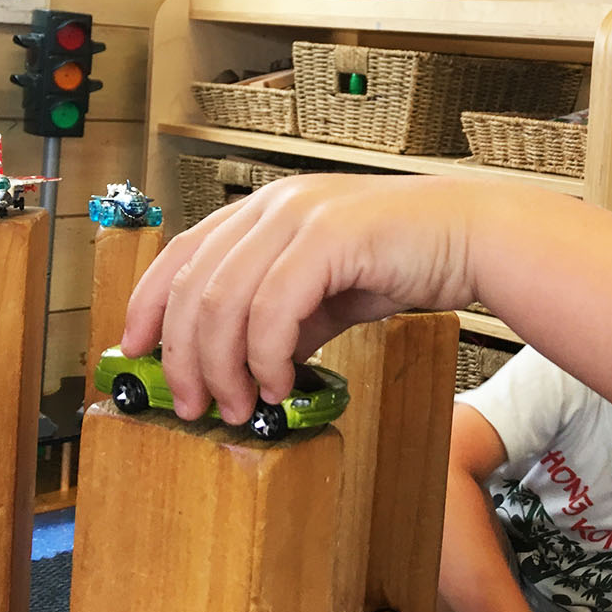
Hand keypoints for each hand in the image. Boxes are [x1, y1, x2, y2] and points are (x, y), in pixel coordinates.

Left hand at [122, 173, 481, 423]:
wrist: (474, 237)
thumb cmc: (409, 256)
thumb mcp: (330, 292)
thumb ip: (285, 319)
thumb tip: (245, 366)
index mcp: (267, 210)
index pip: (181, 253)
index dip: (147, 305)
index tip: (137, 354)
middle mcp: (275, 205)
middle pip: (195, 285)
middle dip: (184, 356)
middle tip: (193, 405)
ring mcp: (301, 216)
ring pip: (226, 298)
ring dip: (223, 365)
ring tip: (239, 406)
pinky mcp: (331, 237)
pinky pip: (275, 307)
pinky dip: (266, 356)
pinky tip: (279, 383)